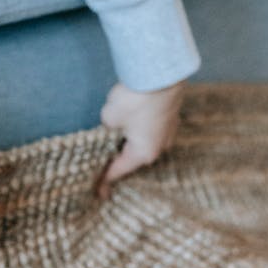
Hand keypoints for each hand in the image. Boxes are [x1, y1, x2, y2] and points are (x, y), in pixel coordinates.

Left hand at [96, 78, 188, 200]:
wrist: (162, 75)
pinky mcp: (170, 117)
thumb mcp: (109, 118)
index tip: (98, 193)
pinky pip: (150, 130)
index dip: (104, 180)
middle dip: (117, 158)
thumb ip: (107, 128)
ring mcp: (168, 132)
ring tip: (113, 139)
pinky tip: (129, 122)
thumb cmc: (135, 100)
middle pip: (132, 157)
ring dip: (128, 141)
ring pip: (143, 142)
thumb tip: (112, 126)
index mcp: (143, 154)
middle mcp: (159, 147)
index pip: (118, 170)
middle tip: (101, 164)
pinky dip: (138, 129)